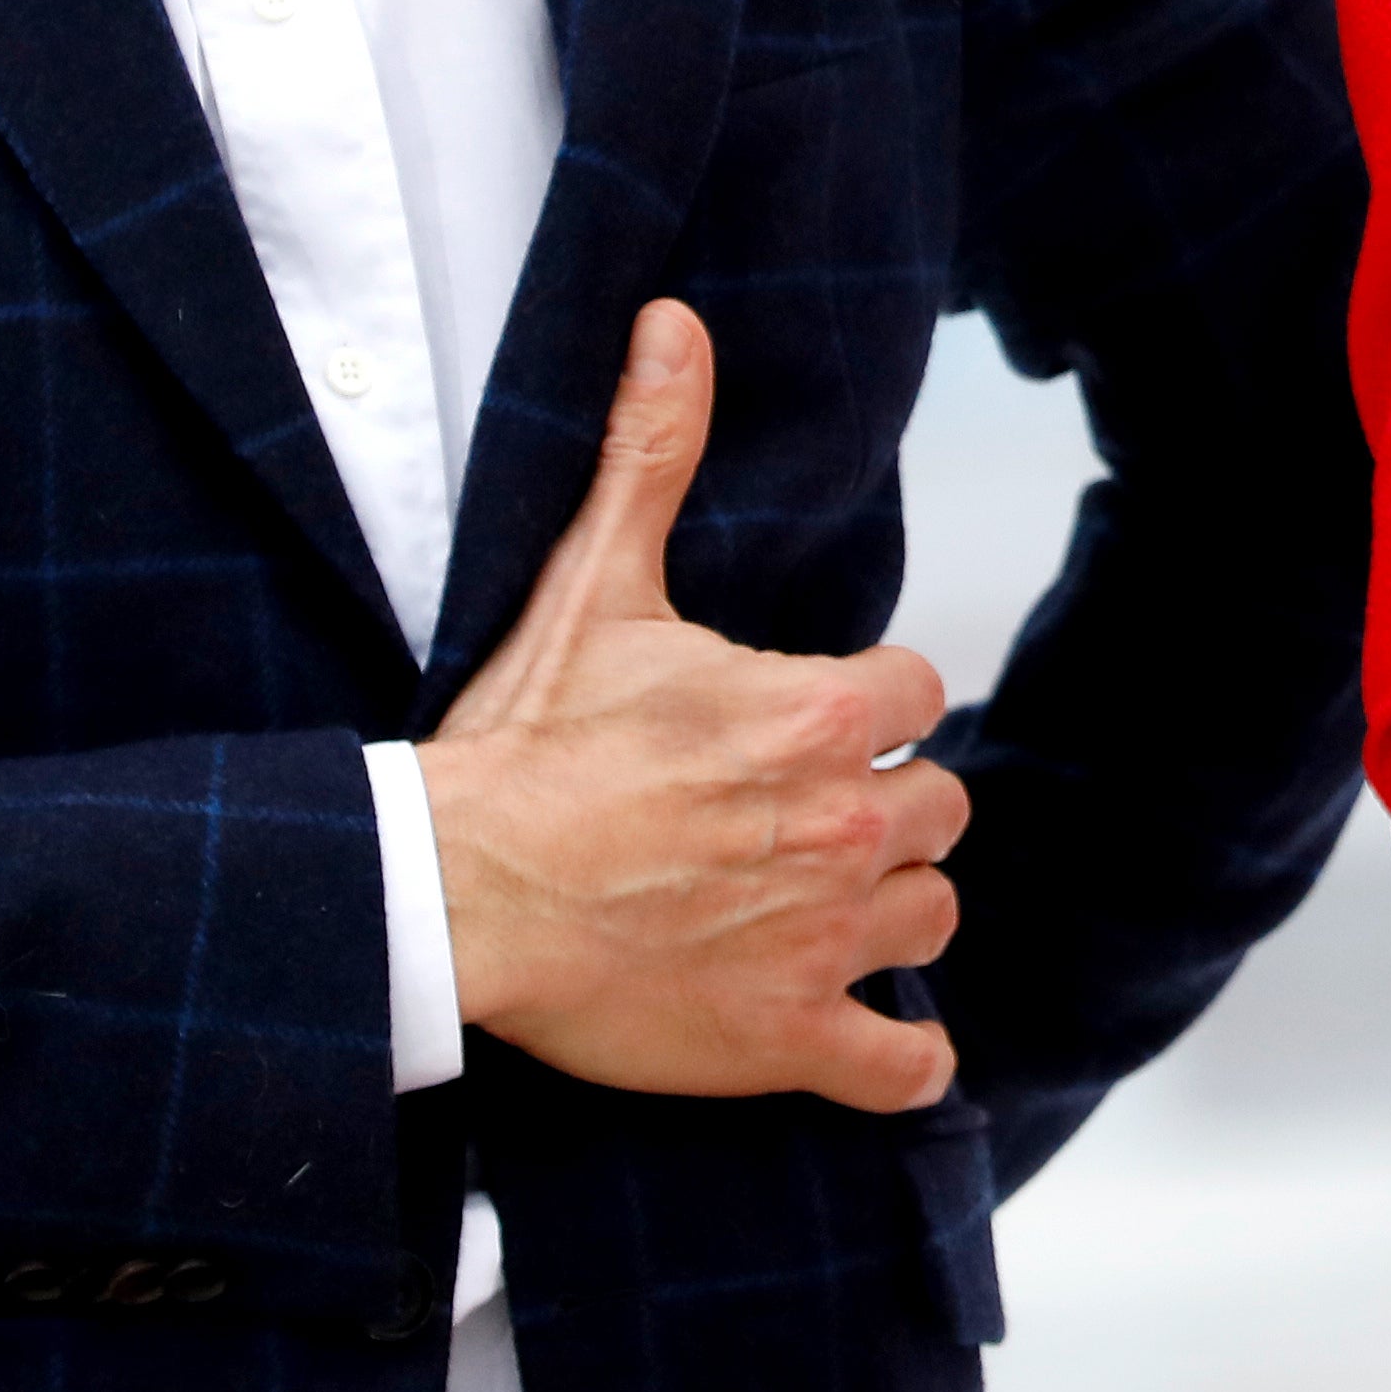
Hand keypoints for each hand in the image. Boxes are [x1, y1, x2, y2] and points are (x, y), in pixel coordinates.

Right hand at [416, 300, 970, 1109]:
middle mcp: (846, 824)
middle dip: (883, 807)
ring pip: (931, 918)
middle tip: (804, 820)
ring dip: (891, 913)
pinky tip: (887, 1050)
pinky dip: (903, 1065)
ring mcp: (823, 940)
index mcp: (818, 716)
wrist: (453, 890)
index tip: (812, 722)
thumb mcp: (595, 583)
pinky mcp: (787, 1039)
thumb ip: (650, 451)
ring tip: (821, 908)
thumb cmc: (525, 745)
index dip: (865, 706)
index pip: (914, 693)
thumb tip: (673, 324)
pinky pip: (902, 1067)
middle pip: (937, 805)